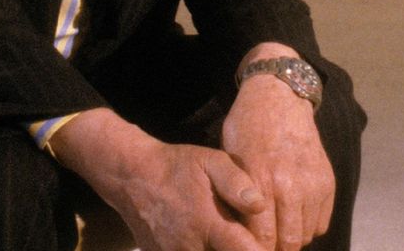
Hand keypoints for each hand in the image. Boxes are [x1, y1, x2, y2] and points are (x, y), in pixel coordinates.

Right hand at [52, 109, 267, 250]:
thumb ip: (238, 183)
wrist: (132, 176)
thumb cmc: (178, 167)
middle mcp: (191, 248)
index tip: (270, 244)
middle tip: (248, 241)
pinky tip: (210, 242)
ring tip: (227, 240)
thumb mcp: (211, 161)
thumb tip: (260, 206)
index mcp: (209, 225)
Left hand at [222, 46, 333, 250]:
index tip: (250, 249)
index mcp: (259, 181)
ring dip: (293, 239)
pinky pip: (322, 223)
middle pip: (288, 242)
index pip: (263, 238)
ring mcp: (312, 184)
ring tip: (279, 233)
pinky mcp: (327, 182)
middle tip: (266, 246)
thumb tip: (235, 233)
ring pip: (306, 236)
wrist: (278, 98)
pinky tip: (295, 219)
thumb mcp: (228, 160)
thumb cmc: (245, 129)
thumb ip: (234, 198)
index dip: (256, 250)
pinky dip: (309, 227)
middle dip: (276, 250)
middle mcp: (289, 186)